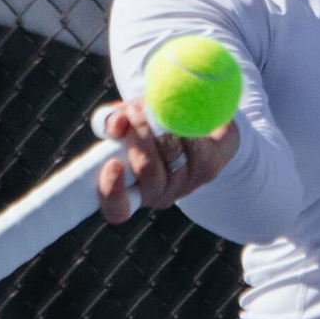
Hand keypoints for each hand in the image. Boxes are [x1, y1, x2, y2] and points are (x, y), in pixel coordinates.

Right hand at [95, 98, 239, 223]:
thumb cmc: (151, 124)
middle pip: (148, 172)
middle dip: (140, 138)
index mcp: (131, 191)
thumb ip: (112, 120)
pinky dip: (183, 125)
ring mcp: (184, 185)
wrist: (198, 121)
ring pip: (172, 156)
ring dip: (162, 126)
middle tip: (135, 113)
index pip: (117, 210)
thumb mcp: (125, 119)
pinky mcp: (208, 169)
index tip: (113, 164)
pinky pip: (193, 145)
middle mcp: (158, 194)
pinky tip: (178, 114)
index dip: (112, 192)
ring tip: (154, 108)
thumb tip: (116, 125)